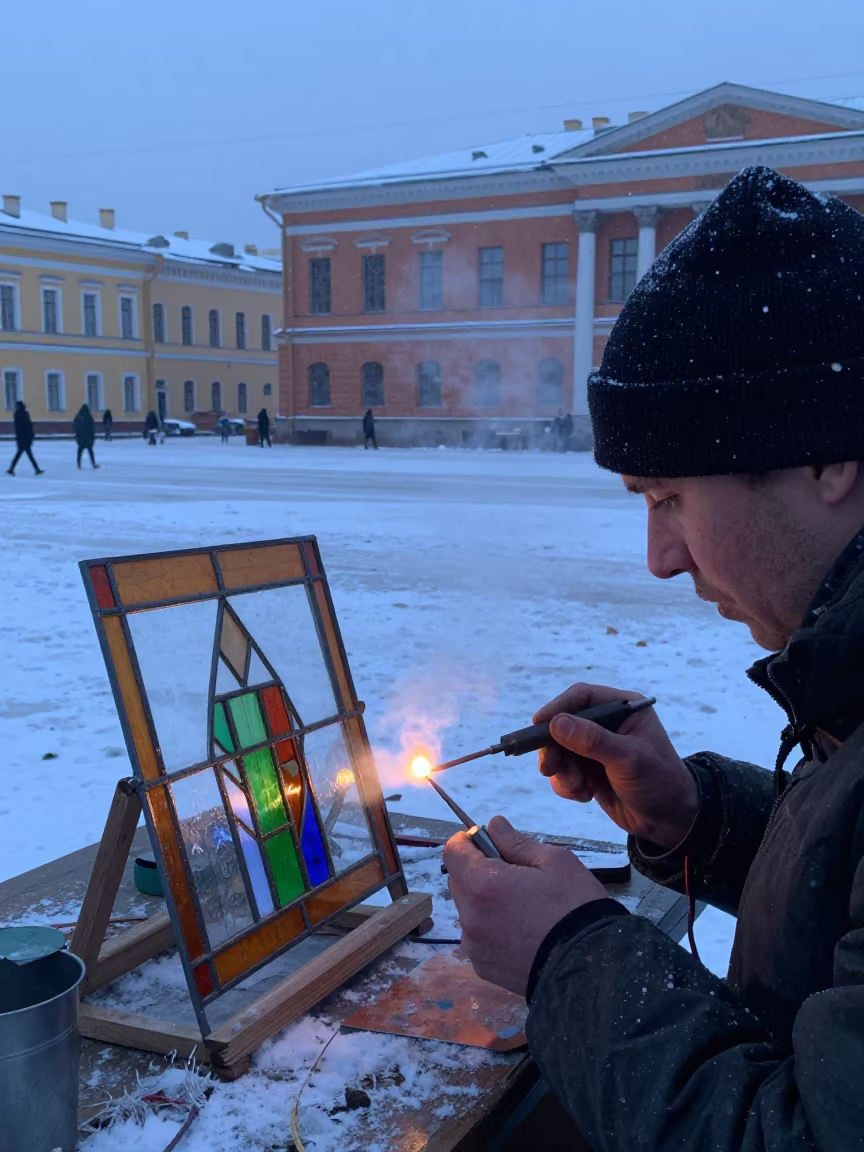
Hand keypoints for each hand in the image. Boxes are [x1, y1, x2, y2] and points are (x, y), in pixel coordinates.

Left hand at [443, 815, 606, 996]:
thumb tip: (493, 825)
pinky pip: (477, 936)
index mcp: (484, 885)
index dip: (468, 841)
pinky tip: (520, 931)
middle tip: (515, 875)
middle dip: (478, 870)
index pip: (453, 851)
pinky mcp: (483, 967)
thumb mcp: (555, 862)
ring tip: (522, 907)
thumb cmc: (575, 908)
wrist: (591, 968)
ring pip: (467, 909)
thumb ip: (516, 842)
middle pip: (458, 880)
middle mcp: (470, 917)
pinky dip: (490, 927)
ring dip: (483, 900)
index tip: (488, 842)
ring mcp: (474, 946)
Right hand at [534, 683, 697, 849]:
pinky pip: (564, 771)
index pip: (582, 697)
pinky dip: (567, 784)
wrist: (670, 821)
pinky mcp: (589, 770)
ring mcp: (596, 748)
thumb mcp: (629, 759)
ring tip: (577, 788)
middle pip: (563, 725)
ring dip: (562, 771)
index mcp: (623, 708)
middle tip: (548, 767)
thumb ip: (593, 740)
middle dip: (554, 748)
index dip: (557, 708)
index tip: (538, 725)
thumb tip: (556, 723)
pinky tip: (584, 795)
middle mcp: (607, 724)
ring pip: (559, 750)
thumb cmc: (659, 782)